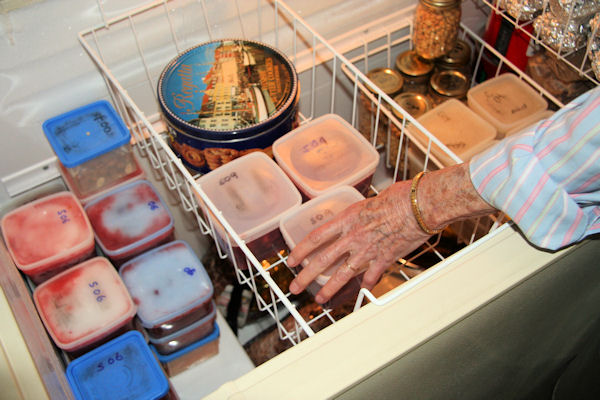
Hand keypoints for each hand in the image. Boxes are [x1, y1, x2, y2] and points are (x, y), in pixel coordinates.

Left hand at [287, 180, 431, 303]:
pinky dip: (366, 285)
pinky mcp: (384, 259)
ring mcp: (368, 250)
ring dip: (329, 288)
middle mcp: (354, 236)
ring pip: (343, 274)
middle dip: (306, 276)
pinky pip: (371, 276)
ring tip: (320, 298)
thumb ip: (358, 215)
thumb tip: (355, 219)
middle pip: (323, 259)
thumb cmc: (399, 197)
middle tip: (295, 287)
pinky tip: (362, 290)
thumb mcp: (368, 201)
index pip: (316, 237)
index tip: (292, 260)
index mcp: (347, 219)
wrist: (419, 206)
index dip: (300, 250)